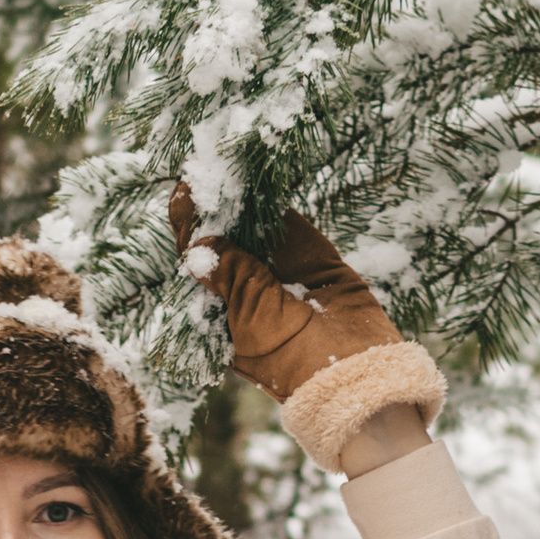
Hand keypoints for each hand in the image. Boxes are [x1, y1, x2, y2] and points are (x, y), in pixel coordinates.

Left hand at [169, 191, 444, 473]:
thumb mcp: (254, 316)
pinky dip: (280, 205)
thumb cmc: (293, 357)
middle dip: (218, 206)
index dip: (190, 227)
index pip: (201, 263)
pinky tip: (264, 177)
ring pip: (259, 228)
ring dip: (247, 200)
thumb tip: (197, 242)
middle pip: (227, 238)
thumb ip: (232, 275)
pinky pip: (293, 228)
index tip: (182, 190)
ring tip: (231, 163)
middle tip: (207, 165)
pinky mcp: (316, 261)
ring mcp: (284, 274)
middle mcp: (250, 289)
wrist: (357, 374)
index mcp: (224, 312)